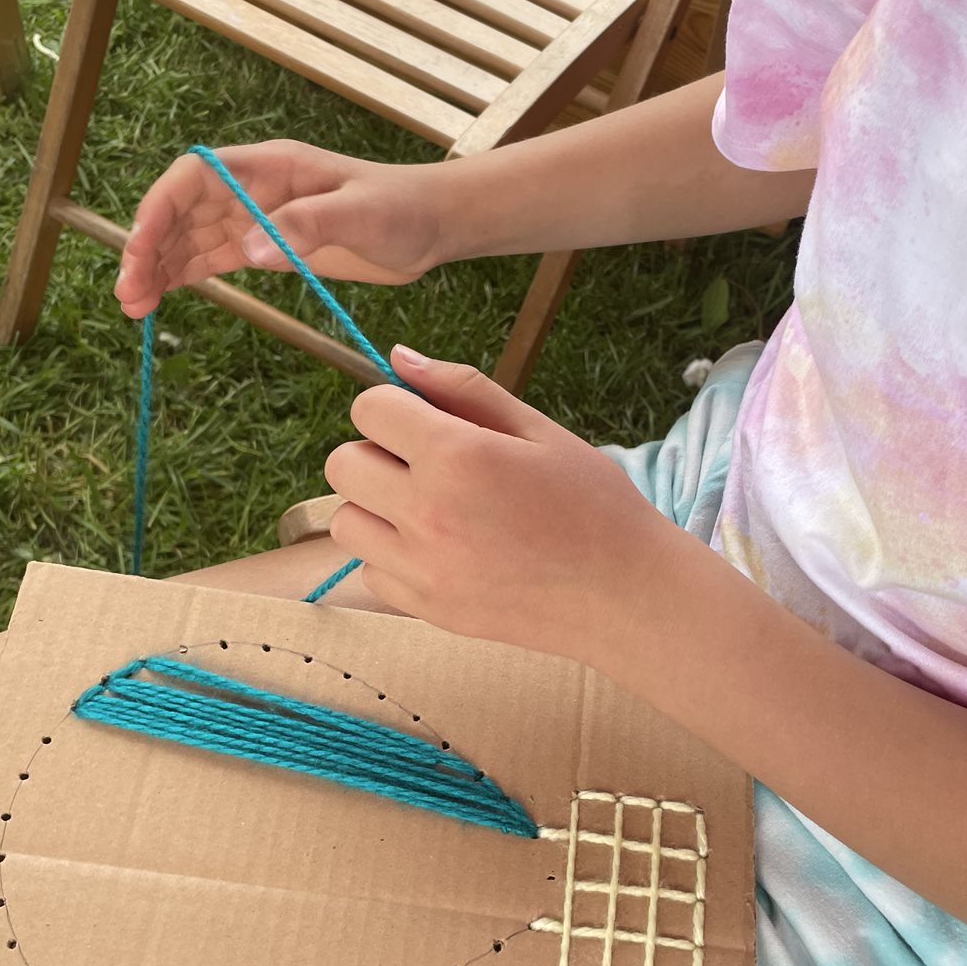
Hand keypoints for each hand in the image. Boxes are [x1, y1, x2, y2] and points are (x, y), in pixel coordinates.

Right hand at [115, 141, 446, 317]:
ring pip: (191, 238)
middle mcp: (254, 188)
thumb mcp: (361, 214)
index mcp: (269, 167)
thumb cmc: (401, 209)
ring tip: (134, 306)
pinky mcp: (269, 246)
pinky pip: (213, 257)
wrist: (432, 226)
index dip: (160, 209)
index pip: (194, 178)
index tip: (141, 248)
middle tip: (129, 294)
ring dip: (159, 267)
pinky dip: (185, 275)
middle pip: (182, 211)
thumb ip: (306, 225)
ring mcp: (258, 217)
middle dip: (149, 247)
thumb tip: (247, 246)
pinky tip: (161, 297)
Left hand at [323, 347, 679, 660]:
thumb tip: (398, 357)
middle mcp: (426, 512)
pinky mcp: (423, 608)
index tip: (425, 421)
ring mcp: (421, 567)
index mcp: (457, 456)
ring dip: (376, 506)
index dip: (395, 406)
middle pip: (343, 463)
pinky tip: (442, 550)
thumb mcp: (539, 431)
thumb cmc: (593, 505)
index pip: (370, 409)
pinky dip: (392, 556)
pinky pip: (368, 571)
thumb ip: (464, 390)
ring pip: (345, 521)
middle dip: (377, 452)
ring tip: (430, 509)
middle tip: (428, 464)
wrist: (624, 596)